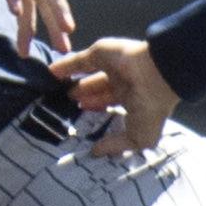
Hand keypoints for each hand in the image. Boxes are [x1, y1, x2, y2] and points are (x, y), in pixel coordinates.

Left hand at [63, 33, 176, 148]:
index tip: (83, 118)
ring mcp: (112, 66)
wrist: (155, 75)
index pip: (113, 104)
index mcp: (135, 99)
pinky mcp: (100, 52)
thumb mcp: (138, 137)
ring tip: (58, 92)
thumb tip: (96, 152)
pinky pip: (78, 60)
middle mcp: (123, 81)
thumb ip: (116, 145)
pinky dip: (64, 66)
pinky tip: (50, 73)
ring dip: (75, 83)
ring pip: (89, 75)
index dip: (98, 109)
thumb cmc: (151, 108)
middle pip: (99, 89)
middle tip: (68, 105)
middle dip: (85, 98)